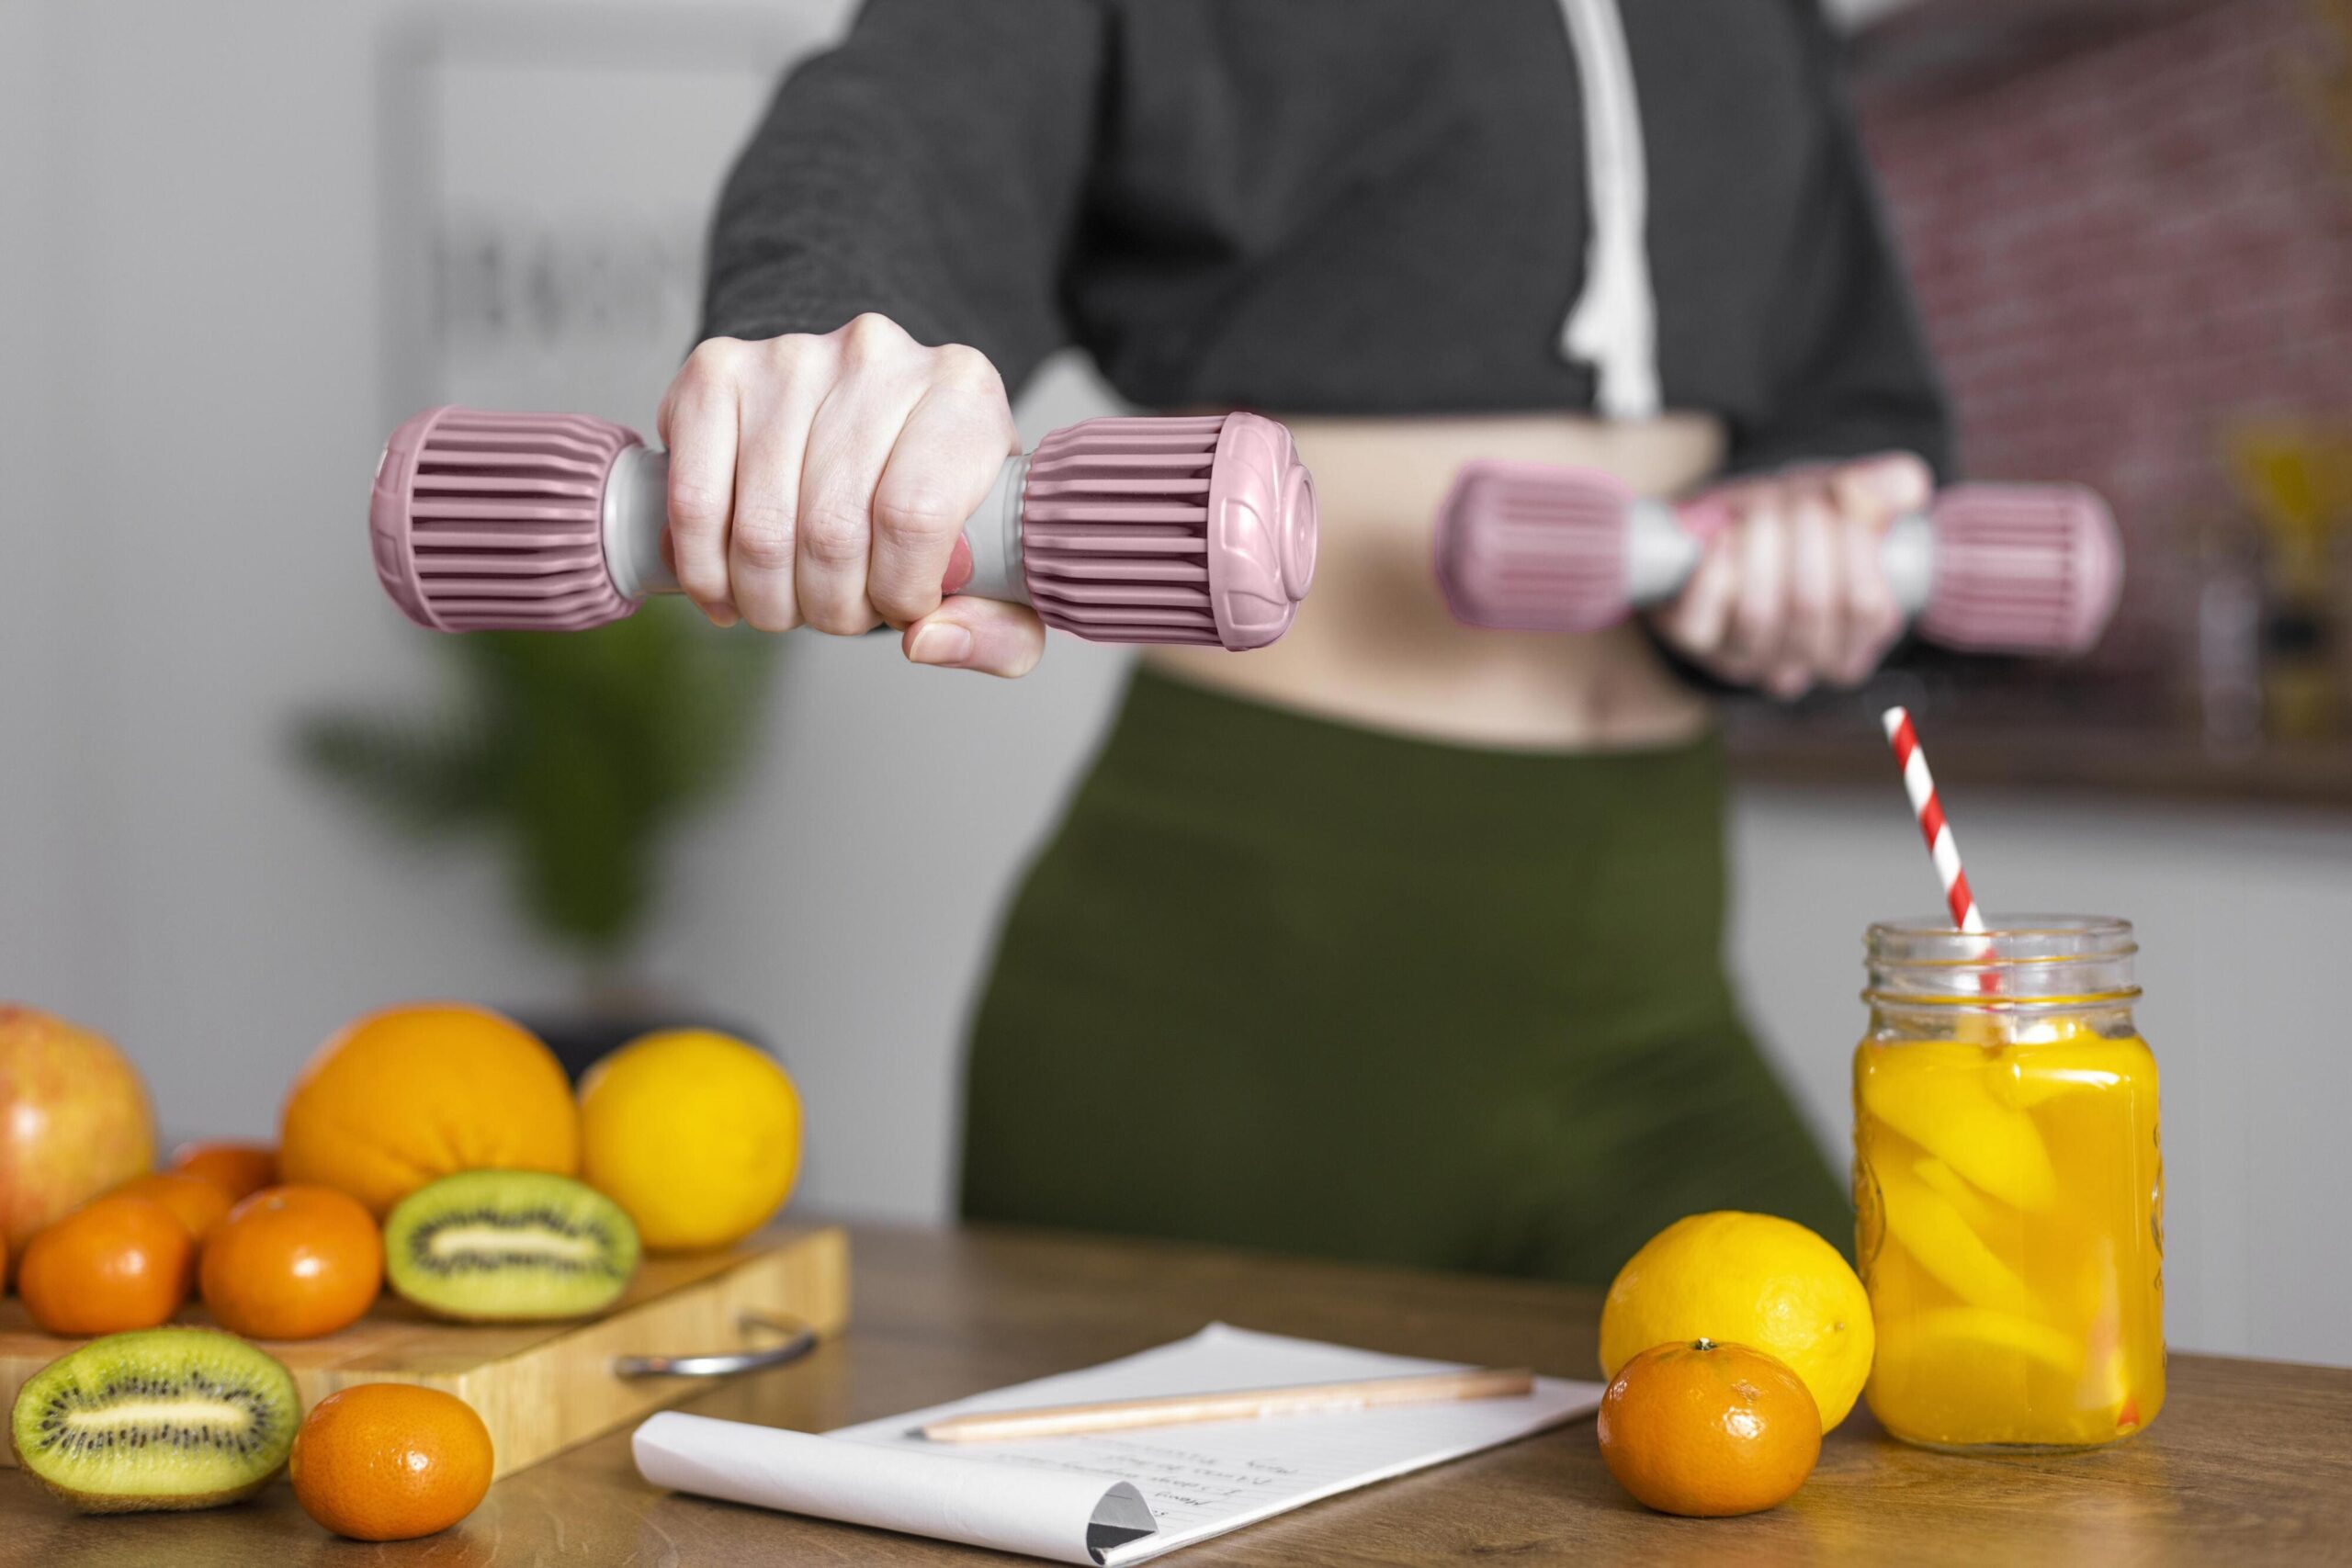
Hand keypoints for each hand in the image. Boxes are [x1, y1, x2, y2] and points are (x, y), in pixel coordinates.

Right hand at [656, 314, 1045, 676]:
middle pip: (831, 531)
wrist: (876, 411)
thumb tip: (925, 640)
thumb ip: (997, 628)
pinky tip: (727, 589)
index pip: (914, 518)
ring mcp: (790, 358)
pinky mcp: (717, 371)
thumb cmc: (940, 492)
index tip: (901, 610)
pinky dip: (703, 569)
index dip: (898, 593)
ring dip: (768, 598)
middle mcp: (877, 357)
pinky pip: (693, 501)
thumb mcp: (998, 566)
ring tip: (790, 601)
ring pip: (761, 529)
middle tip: (840, 612)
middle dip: (831, 607)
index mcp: (963, 391)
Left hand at [1652, 452, 1932, 698]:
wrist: (1723, 528)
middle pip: (1812, 606)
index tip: (1843, 494)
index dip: (1857, 545)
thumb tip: (1906, 487)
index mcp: (1855, 642)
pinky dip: (1713, 575)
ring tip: (1760, 510)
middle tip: (1795, 495)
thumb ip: (1882, 490)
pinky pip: (1702, 624)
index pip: (1868, 607)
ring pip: (1759, 614)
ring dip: (1760, 549)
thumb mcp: (1844, 500)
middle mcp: (1802, 662)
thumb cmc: (1796, 523)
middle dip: (1806, 535)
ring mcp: (1745, 658)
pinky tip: (1722, 538)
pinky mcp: (1696, 642)